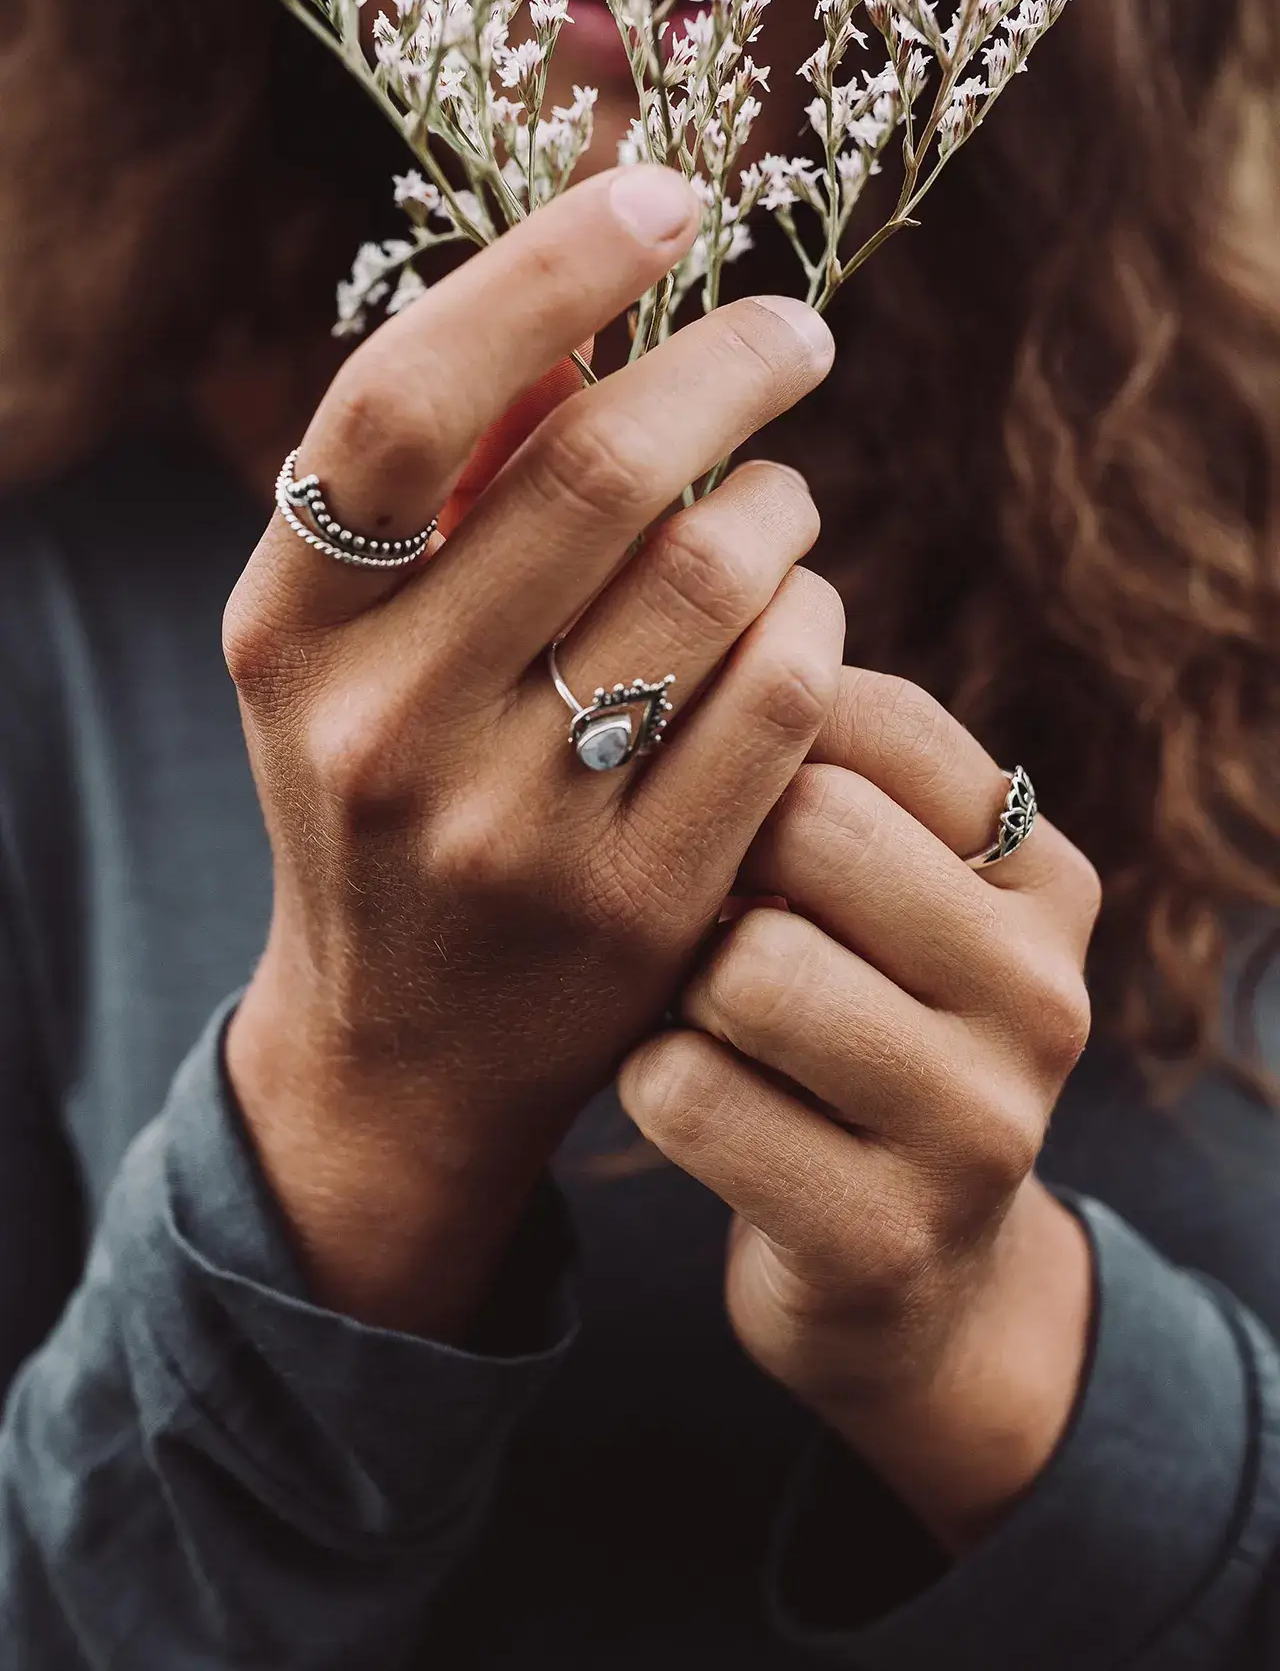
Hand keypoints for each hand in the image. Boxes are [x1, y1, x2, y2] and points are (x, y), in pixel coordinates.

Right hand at [222, 166, 844, 1334]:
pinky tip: (801, 617)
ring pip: (715, 576)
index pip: (410, 401)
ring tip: (785, 499)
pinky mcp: (638, 904)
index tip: (665, 196)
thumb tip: (587, 293)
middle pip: (599, 470)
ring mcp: (511, 828)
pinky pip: (782, 698)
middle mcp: (381, 725)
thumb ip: (448, 482)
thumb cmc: (388, 798)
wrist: (404, 1052)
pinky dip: (818, 622)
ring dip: (784, 500)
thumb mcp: (355, 649)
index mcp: (289, 628)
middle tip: (796, 333)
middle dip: (733, 363)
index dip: (548, 268)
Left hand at [618, 669, 1101, 1546]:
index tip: (711, 780)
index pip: (877, 716)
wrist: (904, 1281)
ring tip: (701, 1015)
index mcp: (1043, 880)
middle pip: (810, 822)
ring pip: (747, 964)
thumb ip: (829, 772)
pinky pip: (687, 1096)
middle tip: (700, 911)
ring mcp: (979, 1127)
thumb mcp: (882, 903)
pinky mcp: (883, 1236)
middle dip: (718, 862)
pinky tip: (692, 1104)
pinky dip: (651, 1087)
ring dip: (679, 984)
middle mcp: (1044, 993)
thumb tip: (699, 609)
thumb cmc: (851, 1033)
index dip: (752, 731)